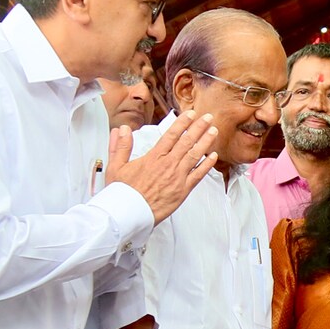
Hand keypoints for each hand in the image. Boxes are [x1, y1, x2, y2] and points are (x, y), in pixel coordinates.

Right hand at [106, 110, 218, 224]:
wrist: (129, 214)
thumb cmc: (123, 193)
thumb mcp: (116, 166)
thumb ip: (121, 146)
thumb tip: (122, 130)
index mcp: (153, 157)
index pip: (171, 135)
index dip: (183, 123)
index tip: (191, 114)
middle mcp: (168, 164)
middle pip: (187, 142)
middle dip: (199, 128)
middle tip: (208, 117)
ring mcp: (177, 177)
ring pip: (195, 155)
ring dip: (206, 142)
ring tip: (214, 131)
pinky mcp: (183, 190)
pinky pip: (198, 175)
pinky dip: (207, 165)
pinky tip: (213, 156)